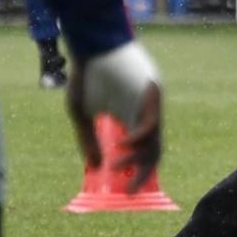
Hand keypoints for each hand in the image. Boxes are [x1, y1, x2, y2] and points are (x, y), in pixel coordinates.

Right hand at [67, 41, 162, 193]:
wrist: (91, 44)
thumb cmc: (87, 75)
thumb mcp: (82, 113)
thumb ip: (89, 140)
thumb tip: (96, 168)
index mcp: (131, 118)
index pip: (142, 150)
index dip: (136, 170)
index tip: (126, 190)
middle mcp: (145, 114)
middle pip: (153, 150)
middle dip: (143, 173)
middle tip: (130, 192)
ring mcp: (150, 104)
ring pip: (154, 140)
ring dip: (137, 158)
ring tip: (119, 167)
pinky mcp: (151, 94)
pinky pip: (151, 123)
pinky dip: (138, 139)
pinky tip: (122, 146)